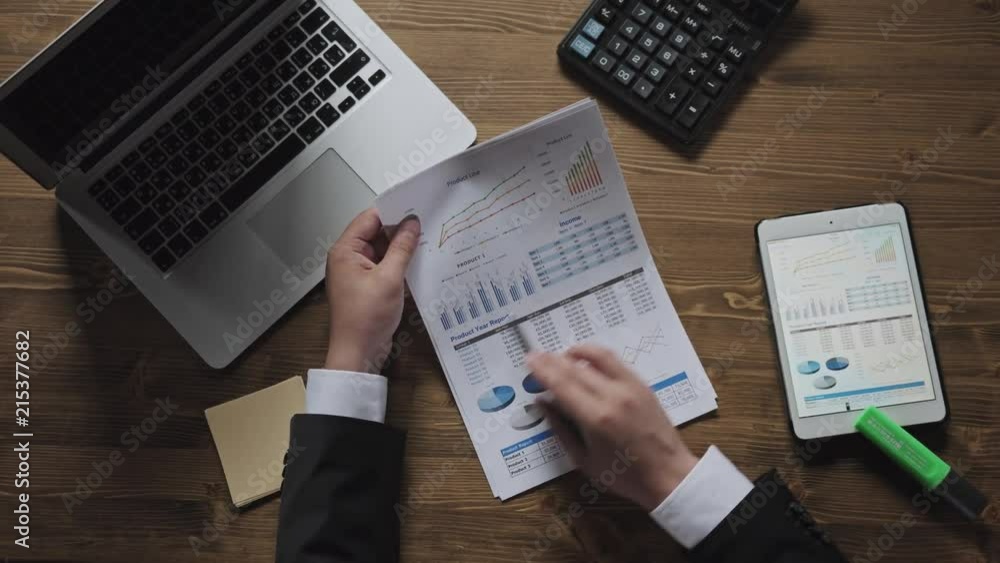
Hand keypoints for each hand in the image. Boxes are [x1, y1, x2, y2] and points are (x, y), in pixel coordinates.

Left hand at [323, 208, 419, 372]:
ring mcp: (358, 272)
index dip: (392, 210)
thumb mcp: (389, 278)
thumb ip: (402, 248)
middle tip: (427, 222)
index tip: (415, 205)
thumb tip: (412, 223)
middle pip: (376, 233)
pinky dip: (400, 264)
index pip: (369, 218)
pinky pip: (385, 266)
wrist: (358, 352)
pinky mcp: (368, 286)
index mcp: (345, 251)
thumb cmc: (365, 318)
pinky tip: (419, 262)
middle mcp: (349, 258)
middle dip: (401, 229)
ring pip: (383, 250)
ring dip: (402, 248)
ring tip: (427, 240)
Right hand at [527, 345, 698, 510]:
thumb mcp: (584, 460)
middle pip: (576, 368)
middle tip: (537, 355)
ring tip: (561, 356)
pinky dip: (596, 357)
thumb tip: (543, 403)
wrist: (669, 474)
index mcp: (596, 418)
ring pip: (598, 356)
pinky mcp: (643, 385)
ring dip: (576, 352)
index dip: (542, 369)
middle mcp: (613, 396)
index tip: (529, 359)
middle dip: (553, 359)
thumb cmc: (623, 475)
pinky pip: (615, 362)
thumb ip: (561, 429)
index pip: (562, 384)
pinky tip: (586, 361)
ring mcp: (631, 387)